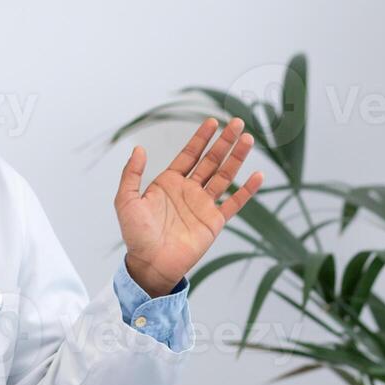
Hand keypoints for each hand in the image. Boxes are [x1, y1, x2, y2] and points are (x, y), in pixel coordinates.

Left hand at [115, 117, 264, 297]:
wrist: (150, 263)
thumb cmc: (136, 234)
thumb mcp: (126, 200)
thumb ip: (131, 174)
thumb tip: (139, 148)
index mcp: (169, 182)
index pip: (190, 154)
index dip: (201, 138)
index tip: (213, 121)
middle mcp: (189, 190)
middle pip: (211, 160)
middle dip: (224, 142)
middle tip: (238, 123)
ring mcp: (203, 205)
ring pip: (224, 176)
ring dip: (237, 158)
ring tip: (249, 140)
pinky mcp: (214, 222)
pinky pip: (234, 203)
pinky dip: (246, 190)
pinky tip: (258, 175)